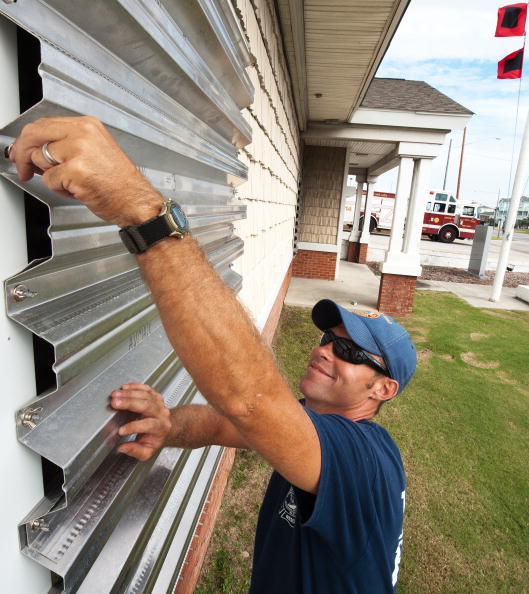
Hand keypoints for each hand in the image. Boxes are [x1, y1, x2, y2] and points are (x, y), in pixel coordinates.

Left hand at [9, 116, 163, 226]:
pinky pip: (50, 180)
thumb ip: (67, 144)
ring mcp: (79, 151)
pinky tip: (78, 190)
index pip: (44, 124)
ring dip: (49, 175)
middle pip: (35, 135)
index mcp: (88, 125)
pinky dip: (60, 190)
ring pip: (40, 159)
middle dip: (23, 154)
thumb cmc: (120, 183)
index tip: (22, 152)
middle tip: (23, 168)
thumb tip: (38, 149)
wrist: (137, 201)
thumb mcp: (96, 151)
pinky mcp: (75, 172)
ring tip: (71, 182)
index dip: (28, 140)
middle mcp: (83, 133)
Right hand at [110, 383, 171, 460]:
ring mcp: (159, 403)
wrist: (169, 428)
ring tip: (115, 394)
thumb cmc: (156, 439)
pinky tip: (125, 387)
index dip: (134, 427)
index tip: (121, 430)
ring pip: (145, 395)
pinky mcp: (155, 395)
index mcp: (160, 427)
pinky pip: (146, 388)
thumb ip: (135, 451)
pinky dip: (135, 386)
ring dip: (129, 393)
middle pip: (146, 405)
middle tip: (114, 403)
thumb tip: (122, 448)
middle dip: (129, 403)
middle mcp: (161, 413)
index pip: (148, 425)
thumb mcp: (147, 451)